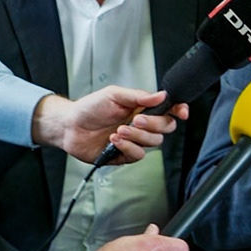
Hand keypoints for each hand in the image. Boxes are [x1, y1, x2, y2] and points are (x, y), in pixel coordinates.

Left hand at [31, 86, 187, 163]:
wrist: (69, 127)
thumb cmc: (89, 108)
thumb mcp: (113, 95)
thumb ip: (138, 96)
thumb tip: (161, 95)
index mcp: (141, 108)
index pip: (168, 109)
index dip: (178, 110)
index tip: (181, 112)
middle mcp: (141, 124)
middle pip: (166, 128)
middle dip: (153, 124)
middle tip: (135, 120)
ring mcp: (134, 140)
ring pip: (154, 143)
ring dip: (137, 136)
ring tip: (119, 131)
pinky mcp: (125, 155)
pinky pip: (138, 155)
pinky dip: (128, 147)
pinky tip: (114, 141)